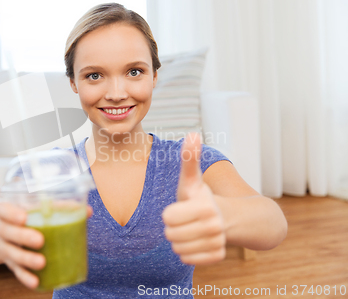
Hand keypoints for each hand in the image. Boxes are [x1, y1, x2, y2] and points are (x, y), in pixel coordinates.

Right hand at [0, 201, 92, 288]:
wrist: (1, 231)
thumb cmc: (24, 213)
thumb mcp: (33, 205)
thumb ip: (58, 205)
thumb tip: (88, 211)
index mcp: (2, 210)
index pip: (2, 209)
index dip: (11, 213)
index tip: (25, 217)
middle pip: (6, 232)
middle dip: (23, 237)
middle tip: (40, 240)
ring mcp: (2, 246)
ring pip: (10, 253)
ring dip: (26, 259)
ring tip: (42, 262)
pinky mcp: (8, 262)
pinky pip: (15, 271)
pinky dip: (25, 277)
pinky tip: (36, 282)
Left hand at [162, 133, 225, 264]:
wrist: (225, 218)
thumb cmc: (201, 197)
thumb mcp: (192, 179)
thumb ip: (189, 159)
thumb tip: (192, 133)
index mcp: (205, 207)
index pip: (167, 218)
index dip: (169, 213)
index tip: (181, 207)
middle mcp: (214, 226)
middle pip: (171, 235)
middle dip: (173, 227)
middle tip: (185, 220)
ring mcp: (217, 243)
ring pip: (178, 249)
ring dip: (179, 240)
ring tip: (190, 230)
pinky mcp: (217, 257)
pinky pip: (187, 259)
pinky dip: (188, 252)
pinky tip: (196, 241)